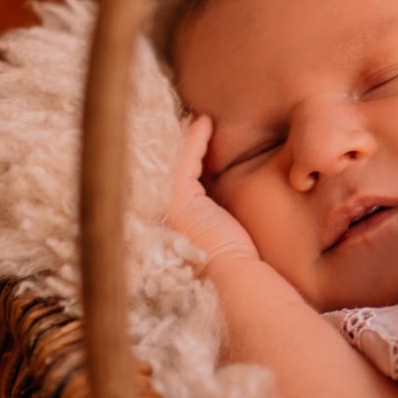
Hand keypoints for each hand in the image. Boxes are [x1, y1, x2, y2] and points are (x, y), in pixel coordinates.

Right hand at [165, 114, 259, 266]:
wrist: (233, 279)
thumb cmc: (234, 263)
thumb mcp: (221, 231)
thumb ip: (216, 213)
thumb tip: (228, 202)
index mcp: (170, 222)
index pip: (174, 181)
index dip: (183, 157)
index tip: (195, 136)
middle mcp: (162, 213)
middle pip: (167, 168)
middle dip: (177, 143)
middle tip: (190, 119)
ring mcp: (167, 204)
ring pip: (174, 160)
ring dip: (187, 136)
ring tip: (200, 118)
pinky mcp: (179, 197)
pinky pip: (186, 157)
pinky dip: (195, 138)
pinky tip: (206, 122)